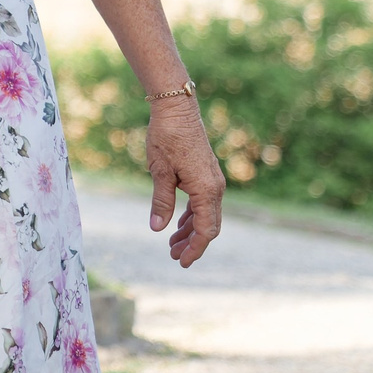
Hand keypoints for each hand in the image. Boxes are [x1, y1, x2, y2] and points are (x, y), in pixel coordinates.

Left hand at [145, 98, 223, 266]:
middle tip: (173, 256)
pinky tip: (177, 224)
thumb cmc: (166, 137)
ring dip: (190, 231)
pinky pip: (202, 202)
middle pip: (209, 226)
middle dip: (192, 243)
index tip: (182, 262)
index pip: (205, 230)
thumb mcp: (159, 171)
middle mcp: (215, 188)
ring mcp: (212, 181)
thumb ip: (161, 201)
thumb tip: (157, 229)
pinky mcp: (205, 175)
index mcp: (206, 190)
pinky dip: (191, 216)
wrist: (177, 109)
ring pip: (206, 215)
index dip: (195, 249)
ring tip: (172, 245)